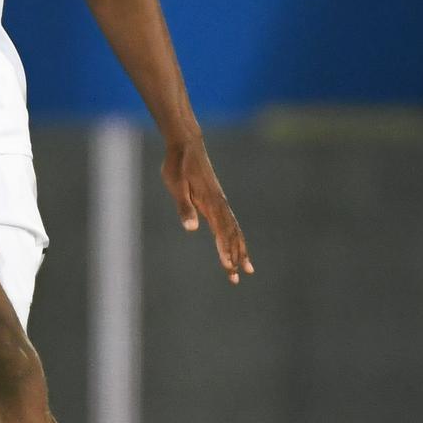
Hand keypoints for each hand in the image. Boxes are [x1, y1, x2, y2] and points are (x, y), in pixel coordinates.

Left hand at [161, 134, 252, 283]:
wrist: (186, 144)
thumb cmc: (177, 164)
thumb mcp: (176, 185)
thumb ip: (184, 207)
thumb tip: (192, 228)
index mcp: (210, 202)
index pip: (221, 231)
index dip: (225, 250)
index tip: (228, 266)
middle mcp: (219, 204)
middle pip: (231, 234)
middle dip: (235, 256)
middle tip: (237, 278)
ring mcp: (219, 202)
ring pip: (234, 230)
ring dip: (239, 250)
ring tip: (246, 269)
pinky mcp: (216, 200)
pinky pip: (230, 223)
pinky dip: (235, 237)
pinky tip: (236, 247)